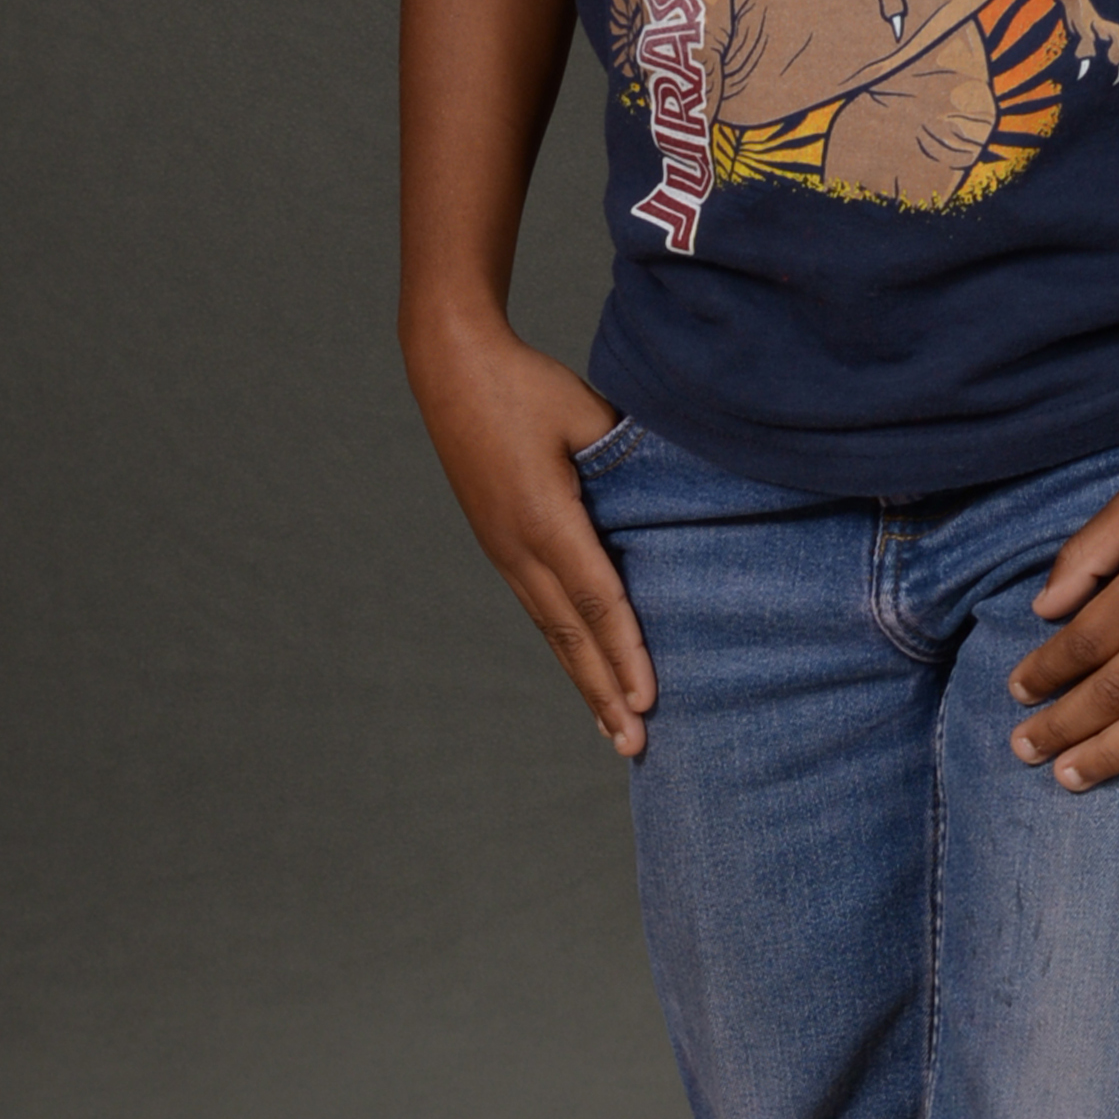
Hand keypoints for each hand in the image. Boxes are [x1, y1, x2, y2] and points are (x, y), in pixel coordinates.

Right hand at [404, 317, 657, 755]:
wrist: (451, 369)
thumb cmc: (525, 385)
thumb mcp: (585, 413)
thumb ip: (625, 460)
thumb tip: (667, 501)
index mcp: (545, 519)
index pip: (598, 600)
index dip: (627, 653)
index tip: (650, 701)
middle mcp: (519, 547)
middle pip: (571, 634)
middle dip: (605, 692)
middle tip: (636, 749)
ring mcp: (503, 550)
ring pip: (550, 629)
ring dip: (583, 679)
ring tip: (612, 728)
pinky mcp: (498, 542)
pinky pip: (537, 606)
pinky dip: (563, 645)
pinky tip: (578, 664)